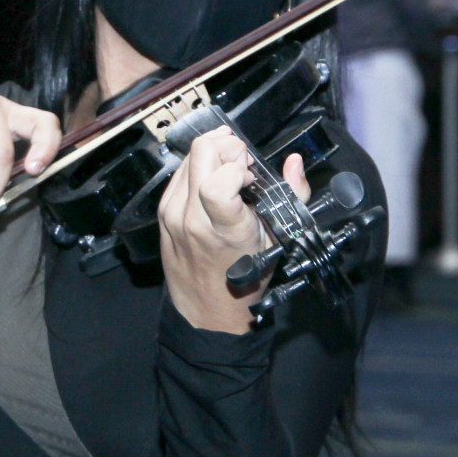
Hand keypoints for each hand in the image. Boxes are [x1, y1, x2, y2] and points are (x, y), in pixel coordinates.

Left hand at [158, 126, 308, 332]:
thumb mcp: (276, 241)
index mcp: (224, 229)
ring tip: (230, 168)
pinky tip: (213, 178)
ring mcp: (173, 214)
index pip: (218, 180)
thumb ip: (291, 197)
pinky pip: (179, 172)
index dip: (238, 166)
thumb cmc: (243, 278)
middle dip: (228, 147)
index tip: (251, 177)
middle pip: (201, 153)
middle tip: (243, 163)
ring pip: (188, 156)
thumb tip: (294, 163)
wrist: (207, 309)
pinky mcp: (163, 212)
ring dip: (213, 153)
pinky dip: (198, 166)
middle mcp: (192, 219)